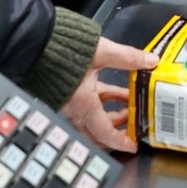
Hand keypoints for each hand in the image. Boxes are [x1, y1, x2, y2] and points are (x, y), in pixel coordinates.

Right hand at [62, 36, 159, 153]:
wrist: (36, 42)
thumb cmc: (64, 49)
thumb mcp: (101, 52)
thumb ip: (127, 57)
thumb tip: (150, 60)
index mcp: (83, 104)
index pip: (104, 133)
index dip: (120, 141)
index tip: (133, 145)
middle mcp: (74, 109)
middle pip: (96, 132)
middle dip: (117, 130)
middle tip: (133, 125)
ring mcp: (69, 102)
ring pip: (93, 118)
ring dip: (112, 115)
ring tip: (129, 104)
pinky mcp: (67, 92)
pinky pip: (87, 105)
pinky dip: (103, 102)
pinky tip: (116, 92)